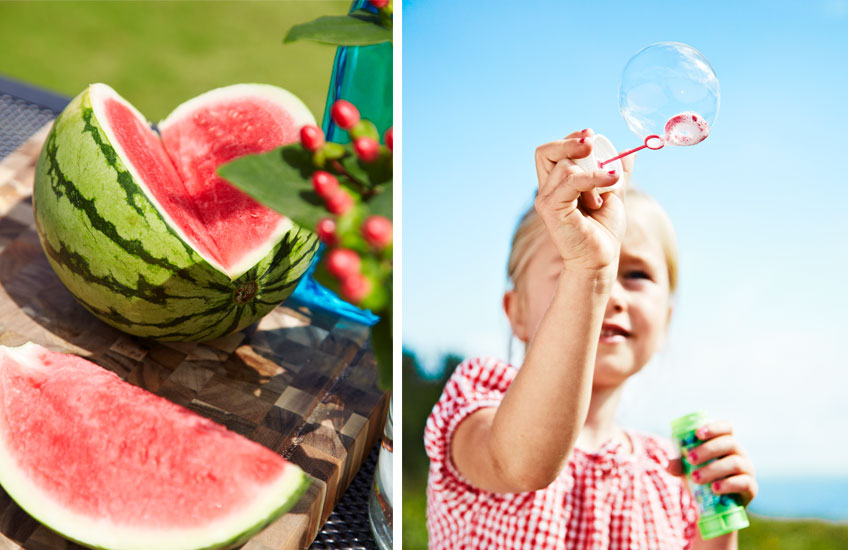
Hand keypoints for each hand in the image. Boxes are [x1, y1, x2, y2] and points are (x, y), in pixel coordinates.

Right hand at [533, 129, 629, 272]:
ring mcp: (546, 199)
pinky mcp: (551, 209)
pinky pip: (570, 181)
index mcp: (557, 185)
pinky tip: (610, 183)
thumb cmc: (603, 232)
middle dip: (569, 142)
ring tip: (602, 196)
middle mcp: (547, 190)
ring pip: (565, 166)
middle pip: (545, 152)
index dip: (570, 139)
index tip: (591, 136)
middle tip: (591, 142)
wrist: (600, 259)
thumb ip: (616, 172)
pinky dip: (593, 178)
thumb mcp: (612, 194)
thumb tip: (629, 152)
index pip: (552, 152)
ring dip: (592, 174)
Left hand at [668, 420, 757, 505]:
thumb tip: (668, 465)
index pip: (727, 428)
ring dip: (713, 469)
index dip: (714, 428)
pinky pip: (744, 482)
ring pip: (734, 462)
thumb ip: (679, 464)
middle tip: (690, 459)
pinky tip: (714, 488)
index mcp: (726, 443)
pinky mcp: (751, 488)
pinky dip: (727, 484)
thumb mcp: (688, 470)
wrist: (716, 507)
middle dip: (707, 449)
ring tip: (695, 478)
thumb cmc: (702, 479)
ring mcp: (747, 470)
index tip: (697, 433)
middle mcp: (740, 453)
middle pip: (729, 443)